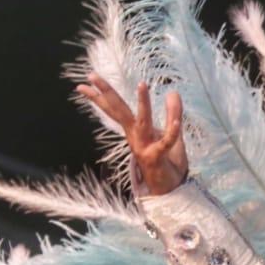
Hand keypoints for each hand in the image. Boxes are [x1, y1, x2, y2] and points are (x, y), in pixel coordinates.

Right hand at [76, 74, 187, 195]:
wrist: (168, 189)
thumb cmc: (166, 161)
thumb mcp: (170, 134)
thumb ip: (172, 114)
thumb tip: (173, 92)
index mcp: (134, 131)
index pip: (116, 109)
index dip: (102, 95)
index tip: (87, 79)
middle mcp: (135, 137)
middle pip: (120, 111)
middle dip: (106, 93)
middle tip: (92, 75)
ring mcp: (145, 147)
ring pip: (143, 122)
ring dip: (143, 104)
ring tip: (142, 84)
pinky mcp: (158, 157)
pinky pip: (166, 142)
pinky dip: (172, 131)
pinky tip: (177, 119)